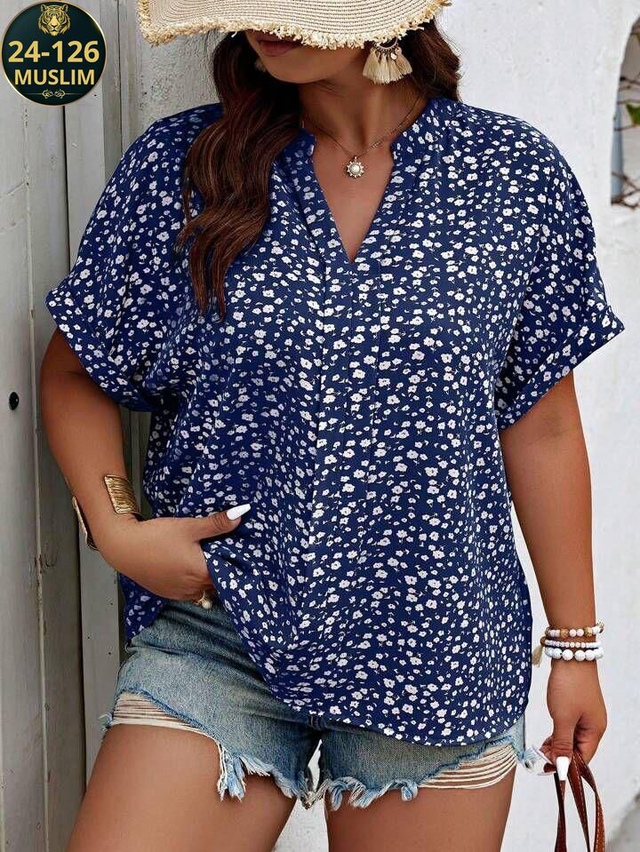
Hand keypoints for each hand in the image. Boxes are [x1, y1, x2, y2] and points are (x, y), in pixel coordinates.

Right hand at [95, 505, 249, 601]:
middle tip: (223, 553)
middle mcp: (193, 588)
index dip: (235, 563)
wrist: (123, 546)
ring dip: (206, 578)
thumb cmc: (156, 537)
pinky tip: (189, 567)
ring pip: (203, 589)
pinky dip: (193, 582)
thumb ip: (216, 524)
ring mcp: (179, 593)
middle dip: (221, 570)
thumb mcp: (189, 526)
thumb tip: (240, 515)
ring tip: (206, 559)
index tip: (238, 553)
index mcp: (202, 573)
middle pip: (216, 583)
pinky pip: (189, 591)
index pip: (229, 574)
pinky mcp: (167, 592)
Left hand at [538, 658, 607, 774]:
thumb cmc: (569, 686)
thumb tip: (562, 768)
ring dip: (558, 746)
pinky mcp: (576, 706)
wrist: (569, 654)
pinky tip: (548, 739)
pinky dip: (558, 734)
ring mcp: (585, 715)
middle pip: (578, 749)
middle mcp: (593, 725)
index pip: (583, 758)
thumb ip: (562, 744)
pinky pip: (568, 727)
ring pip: (571, 738)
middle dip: (560, 756)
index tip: (548, 771)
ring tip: (542, 751)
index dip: (567, 767)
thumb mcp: (563, 718)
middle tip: (541, 760)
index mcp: (595, 731)